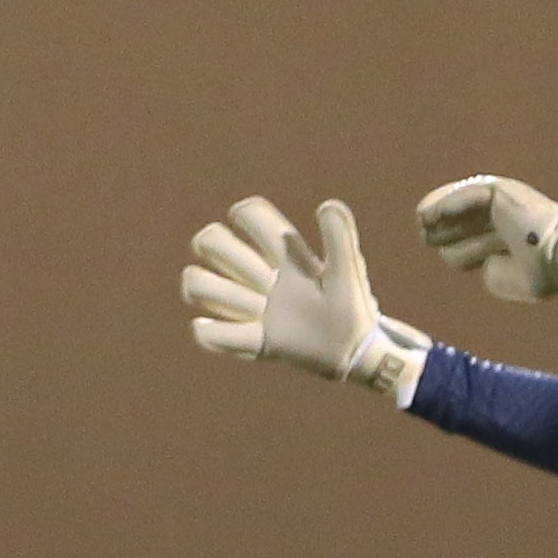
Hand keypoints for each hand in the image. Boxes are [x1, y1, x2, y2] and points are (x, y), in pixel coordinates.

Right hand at [183, 197, 429, 399]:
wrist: (356, 353)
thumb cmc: (354, 307)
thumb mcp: (348, 271)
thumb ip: (340, 238)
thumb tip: (327, 204)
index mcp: (288, 255)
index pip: (253, 217)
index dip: (244, 214)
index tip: (252, 227)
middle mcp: (265, 277)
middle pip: (214, 243)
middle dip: (219, 249)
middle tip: (255, 275)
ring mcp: (256, 309)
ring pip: (201, 285)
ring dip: (213, 292)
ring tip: (247, 308)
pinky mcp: (256, 342)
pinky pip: (214, 336)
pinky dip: (211, 334)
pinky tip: (230, 332)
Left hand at [415, 174, 557, 302]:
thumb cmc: (546, 270)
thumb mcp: (516, 281)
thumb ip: (496, 275)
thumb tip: (483, 266)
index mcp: (512, 238)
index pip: (477, 241)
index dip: (458, 247)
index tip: (442, 252)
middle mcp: (507, 218)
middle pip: (466, 222)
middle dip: (444, 229)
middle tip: (424, 236)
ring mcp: (504, 203)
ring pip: (463, 205)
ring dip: (439, 213)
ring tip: (421, 221)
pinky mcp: (501, 191)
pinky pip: (467, 194)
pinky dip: (446, 203)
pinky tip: (427, 214)